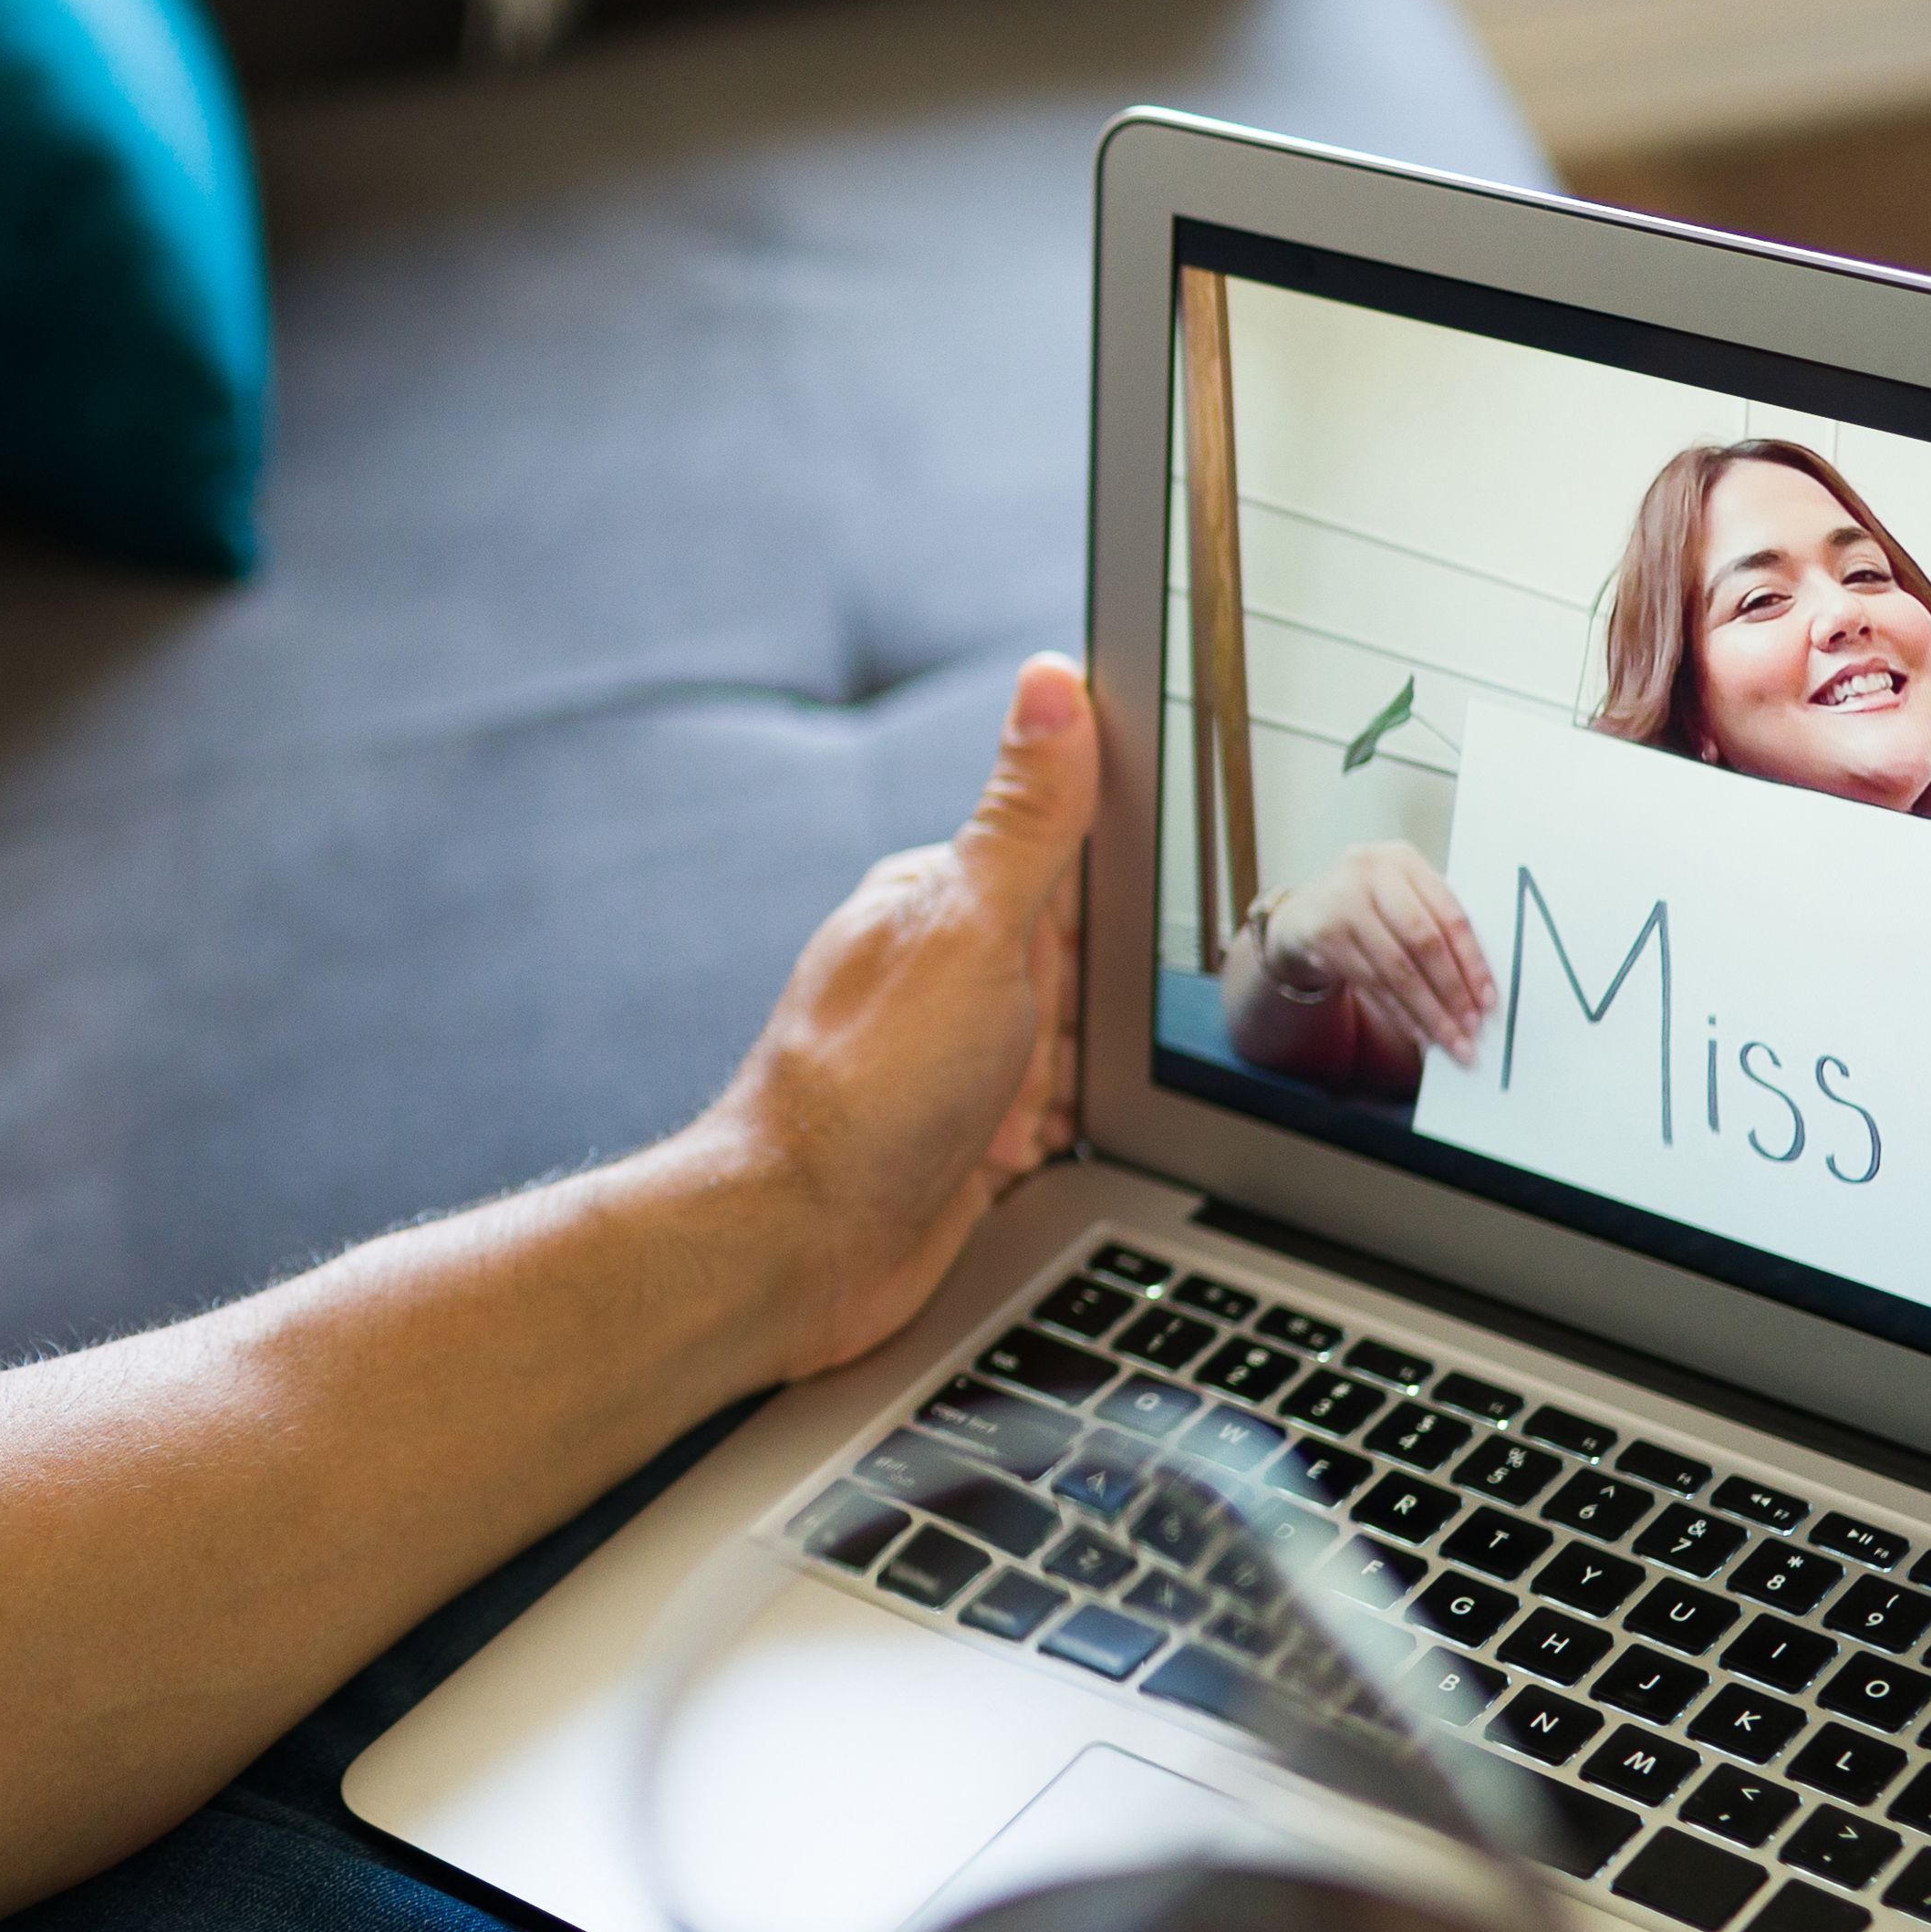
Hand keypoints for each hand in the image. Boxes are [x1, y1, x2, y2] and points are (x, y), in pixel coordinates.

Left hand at [695, 657, 1092, 1385]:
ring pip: (1076, 1051)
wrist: (802, 1252)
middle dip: (1103, 1009)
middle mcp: (946, 973)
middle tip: (1063, 1044)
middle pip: (1085, 964)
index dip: (1116, 906)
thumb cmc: (869, 1090)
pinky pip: (1056, 1126)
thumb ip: (1027, 816)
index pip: (1067, 861)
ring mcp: (957, 1060)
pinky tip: (1037, 1156)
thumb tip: (1050, 679)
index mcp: (940, 900)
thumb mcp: (972, 929)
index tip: (1128, 940)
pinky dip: (1061, 1143)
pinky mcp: (969, 1141)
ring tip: (1037, 1108)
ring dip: (1080, 1083)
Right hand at [1221, 840, 1492, 1077]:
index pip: (1450, 915)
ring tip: (1450, 1040)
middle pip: (1423, 942)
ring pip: (1396, 970)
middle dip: (1452, 991)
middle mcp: (1370, 874)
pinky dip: (1399, 1014)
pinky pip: (1371, 985)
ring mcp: (1342, 903)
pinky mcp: (1322, 936)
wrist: (1303, 915)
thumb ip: (1437, 924)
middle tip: (1471, 1028)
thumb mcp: (1402, 897)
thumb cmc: (1369, 908)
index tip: (1488, 1000)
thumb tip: (1481, 988)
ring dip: (1428, 1012)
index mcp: (1403, 860)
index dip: (1472, 962)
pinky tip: (1419, 1033)